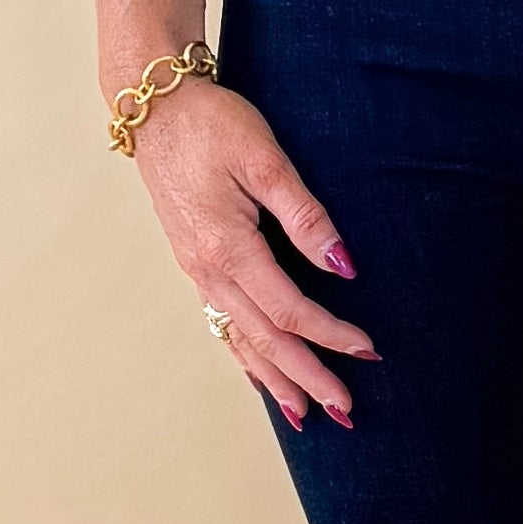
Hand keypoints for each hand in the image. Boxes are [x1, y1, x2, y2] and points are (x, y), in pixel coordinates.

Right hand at [128, 72, 374, 432]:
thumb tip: (343, 265)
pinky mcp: (194, 264)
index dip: (330, 334)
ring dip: (276, 379)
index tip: (368, 350)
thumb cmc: (213, 125)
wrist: (155, 109)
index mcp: (228, 248)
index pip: (289, 310)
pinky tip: (259, 376)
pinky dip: (244, 356)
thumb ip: (304, 216)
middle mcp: (208, 271)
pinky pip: (222, 323)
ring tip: (307, 415)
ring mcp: (197, 271)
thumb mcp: (264, 159)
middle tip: (346, 411)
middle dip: (308, 377)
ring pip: (240, 339)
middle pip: (265, 339)